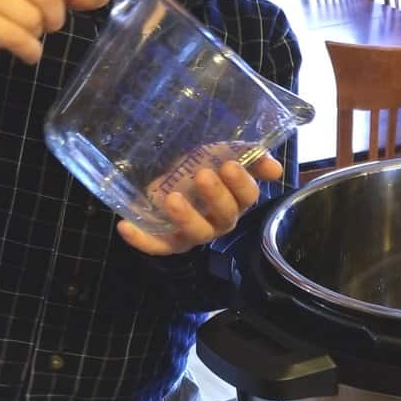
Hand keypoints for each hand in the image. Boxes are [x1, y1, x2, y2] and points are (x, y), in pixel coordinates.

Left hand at [115, 155, 283, 255]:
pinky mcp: (169, 242)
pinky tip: (125, 227)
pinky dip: (142, 240)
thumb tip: (275, 169)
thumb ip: (248, 157)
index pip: (248, 197)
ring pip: (196, 233)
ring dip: (186, 217)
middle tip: (202, 175)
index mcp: (236, 201)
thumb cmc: (202, 169)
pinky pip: (158, 246)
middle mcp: (219, 221)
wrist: (170, 184)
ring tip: (172, 198)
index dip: (240, 183)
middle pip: (224, 215)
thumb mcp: (222, 154)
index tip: (228, 165)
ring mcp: (194, 234)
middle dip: (215, 196)